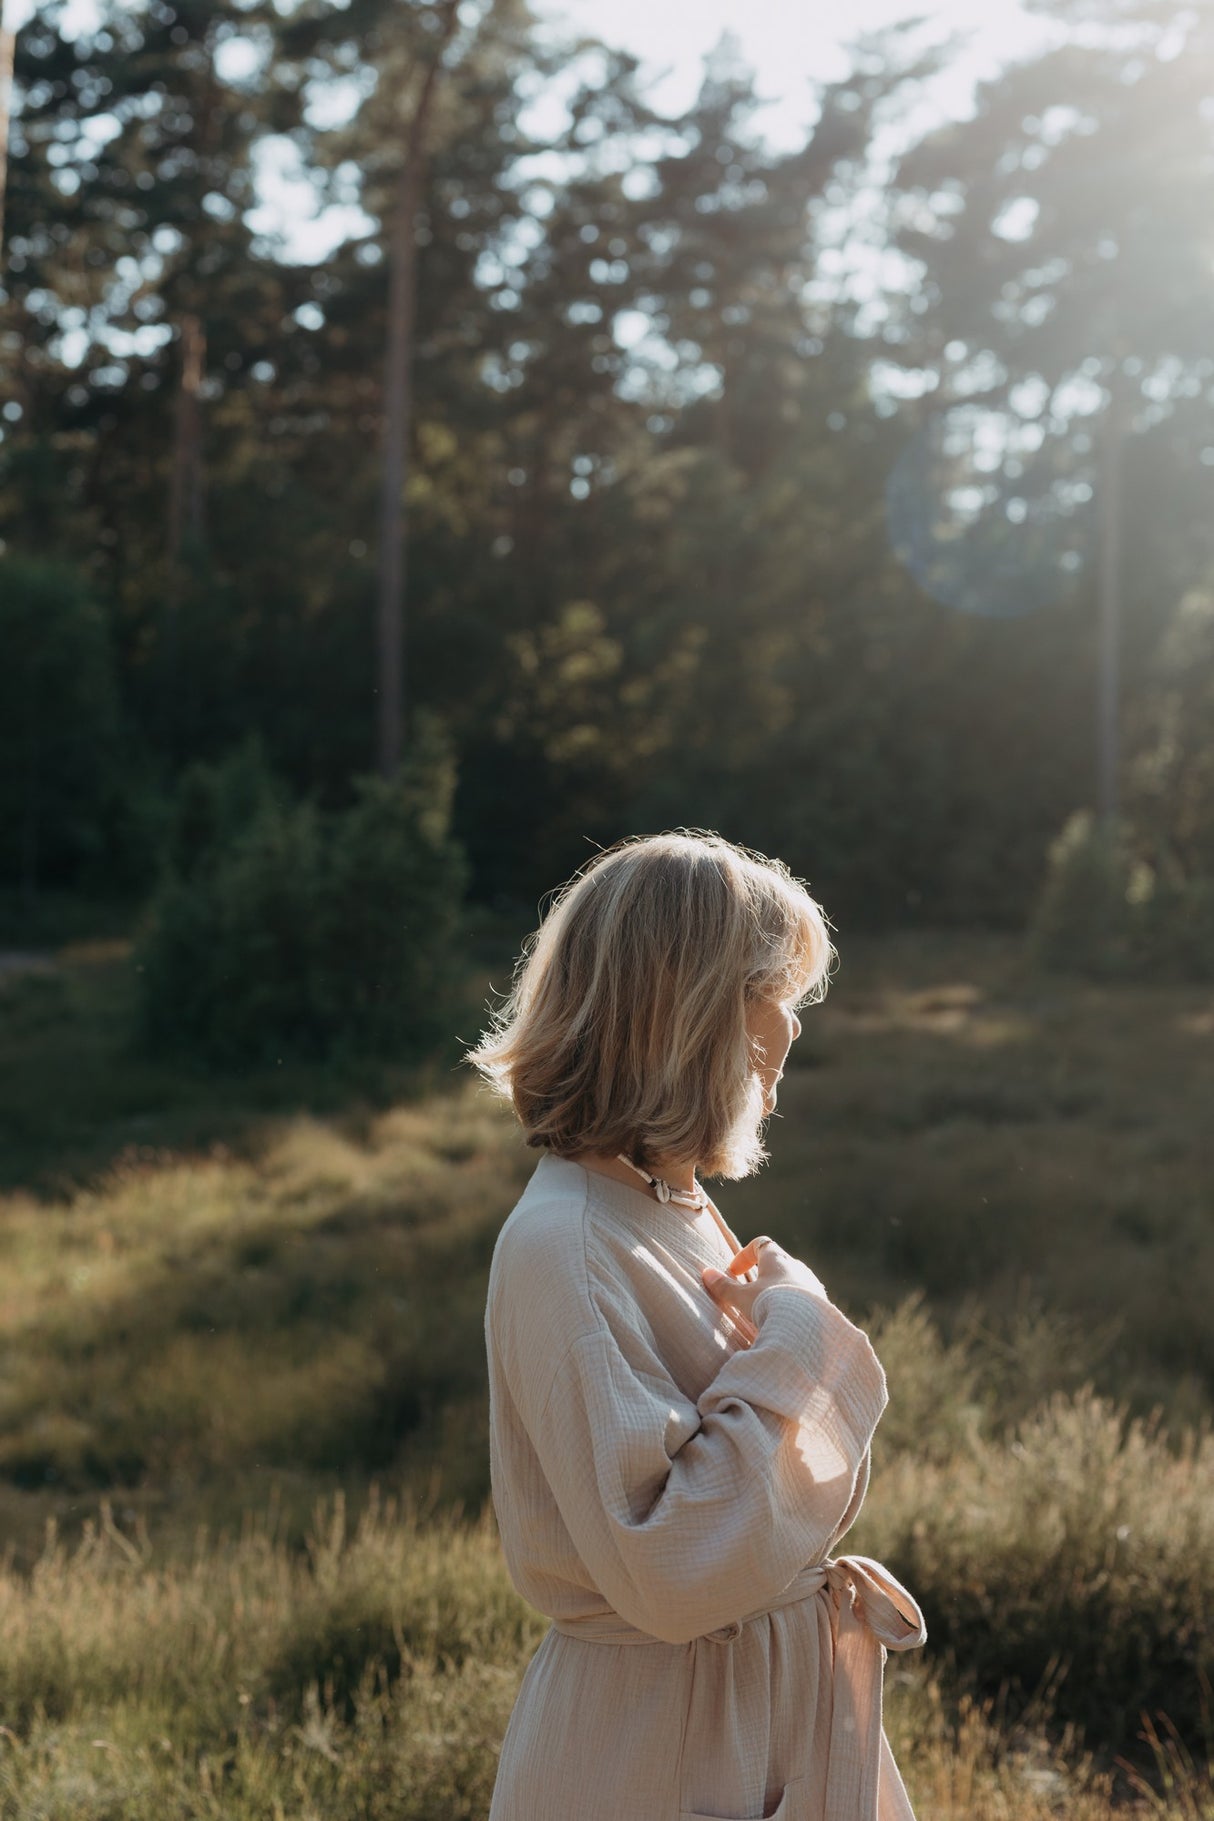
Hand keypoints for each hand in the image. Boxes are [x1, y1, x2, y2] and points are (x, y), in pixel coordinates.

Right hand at [702, 1236, 825, 1342]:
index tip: (734, 1273)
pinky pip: (804, 1298)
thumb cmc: (770, 1305)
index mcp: (777, 1259)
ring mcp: (812, 1284)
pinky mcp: (822, 1302)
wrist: (806, 1326)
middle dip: (762, 1276)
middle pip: (778, 1263)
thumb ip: (724, 1287)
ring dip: (778, 1291)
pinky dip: (792, 1305)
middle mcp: (797, 1266)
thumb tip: (706, 1273)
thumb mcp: (742, 1298)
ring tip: (767, 1311)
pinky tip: (785, 1322)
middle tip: (750, 1293)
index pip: (761, 1244)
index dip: (745, 1255)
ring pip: (792, 1281)